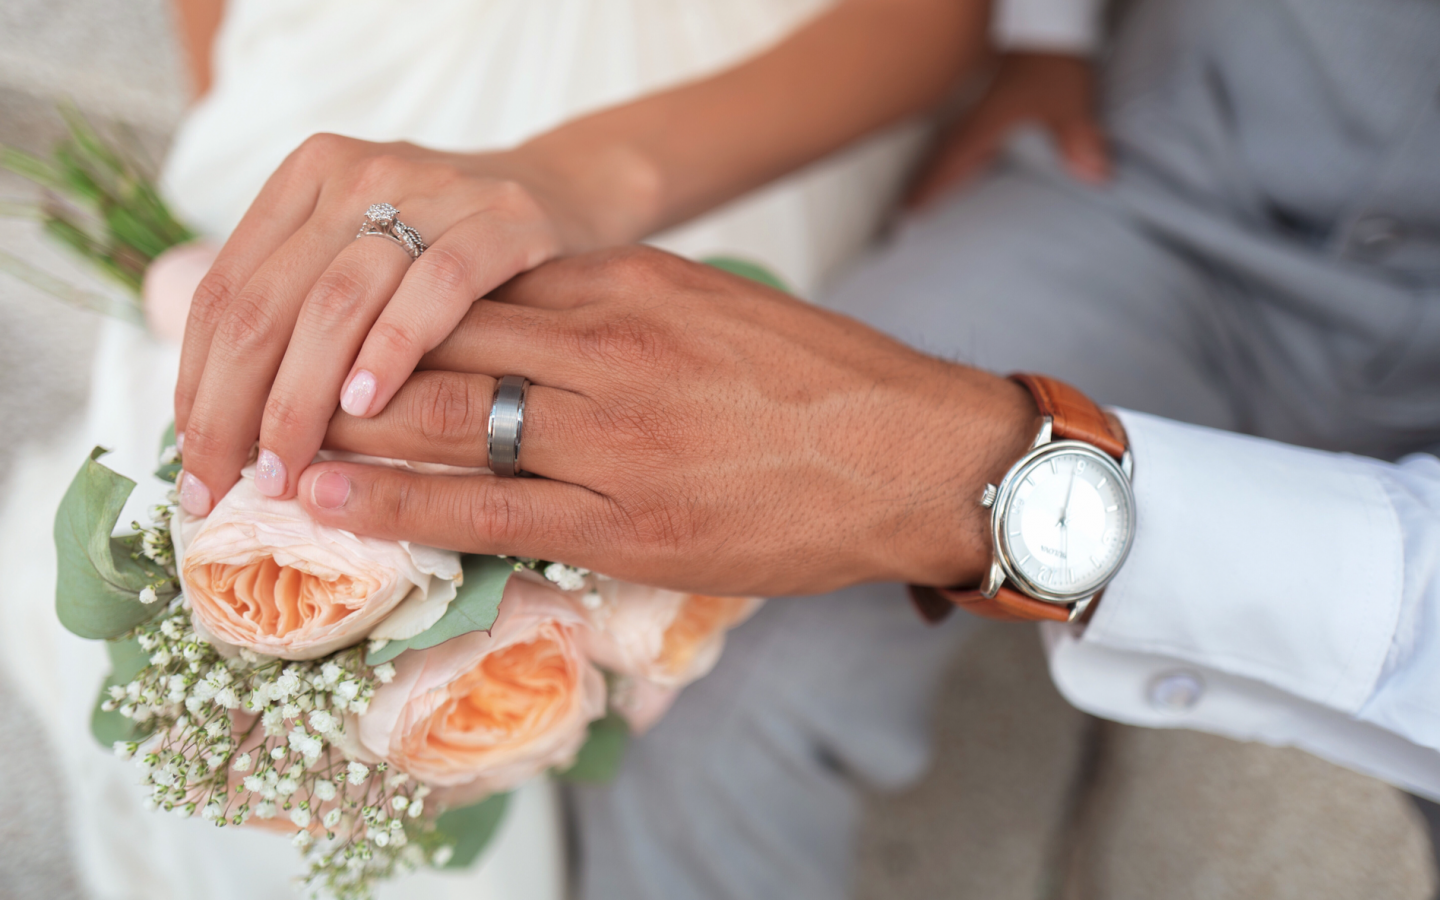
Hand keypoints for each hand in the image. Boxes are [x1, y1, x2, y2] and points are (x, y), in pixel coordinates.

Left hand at [173, 135, 621, 514]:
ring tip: (286, 468)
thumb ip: (301, 315)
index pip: (225, 294)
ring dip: (300, 398)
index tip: (194, 466)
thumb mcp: (365, 262)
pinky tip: (366, 405)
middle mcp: (357, 176)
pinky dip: (393, 349)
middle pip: (267, 305)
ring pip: (336, 302)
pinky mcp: (502, 218)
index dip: (196, 386)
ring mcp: (431, 190)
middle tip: (228, 486)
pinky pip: (436, 288)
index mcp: (307, 180)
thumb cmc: (452, 255)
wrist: (569, 196)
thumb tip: (222, 429)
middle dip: (234, 409)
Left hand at [295, 247, 1038, 596]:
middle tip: (263, 377)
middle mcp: (609, 347)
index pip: (477, 284)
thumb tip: (538, 319)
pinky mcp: (628, 519)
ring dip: (345, 427)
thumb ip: (622, 310)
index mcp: (630, 285)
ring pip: (447, 417)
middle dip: (343, 361)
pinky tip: (329, 501)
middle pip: (440, 339)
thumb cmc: (823, 385)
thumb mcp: (716, 309)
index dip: (388, 305)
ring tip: (265, 440)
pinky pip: (487, 508)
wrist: (915, 456)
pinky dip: (395, 503)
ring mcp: (615, 435)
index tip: (330, 321)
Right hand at [907, 51, 1108, 209]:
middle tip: (908, 206)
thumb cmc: (1051, 59)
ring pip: (953, 144)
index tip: (908, 210)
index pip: (949, 162)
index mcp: (985, 124)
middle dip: (926, 180)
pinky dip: (962, 151)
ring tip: (927, 188)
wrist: (1050, 23)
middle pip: (943, 156)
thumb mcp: (1067, 100)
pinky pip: (970, 134)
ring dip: (940, 166)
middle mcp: (978, 118)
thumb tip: (1095, 175)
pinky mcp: (997, 99)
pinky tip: (971, 160)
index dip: (929, 187)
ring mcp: (984, 108)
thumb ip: (1078, 139)